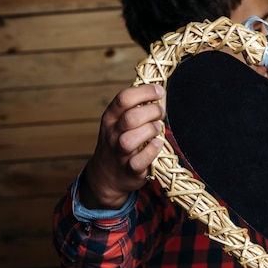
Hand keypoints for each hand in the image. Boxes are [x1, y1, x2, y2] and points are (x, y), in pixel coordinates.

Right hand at [80, 84, 165, 208]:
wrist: (107, 176)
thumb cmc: (120, 142)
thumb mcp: (120, 122)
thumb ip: (138, 107)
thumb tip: (161, 91)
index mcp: (111, 118)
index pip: (124, 98)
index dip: (145, 92)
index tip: (159, 91)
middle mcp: (113, 134)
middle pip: (131, 118)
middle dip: (152, 111)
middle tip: (160, 113)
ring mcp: (120, 153)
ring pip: (131, 139)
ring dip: (150, 131)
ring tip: (157, 129)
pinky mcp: (130, 170)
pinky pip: (140, 160)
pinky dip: (151, 151)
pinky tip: (157, 144)